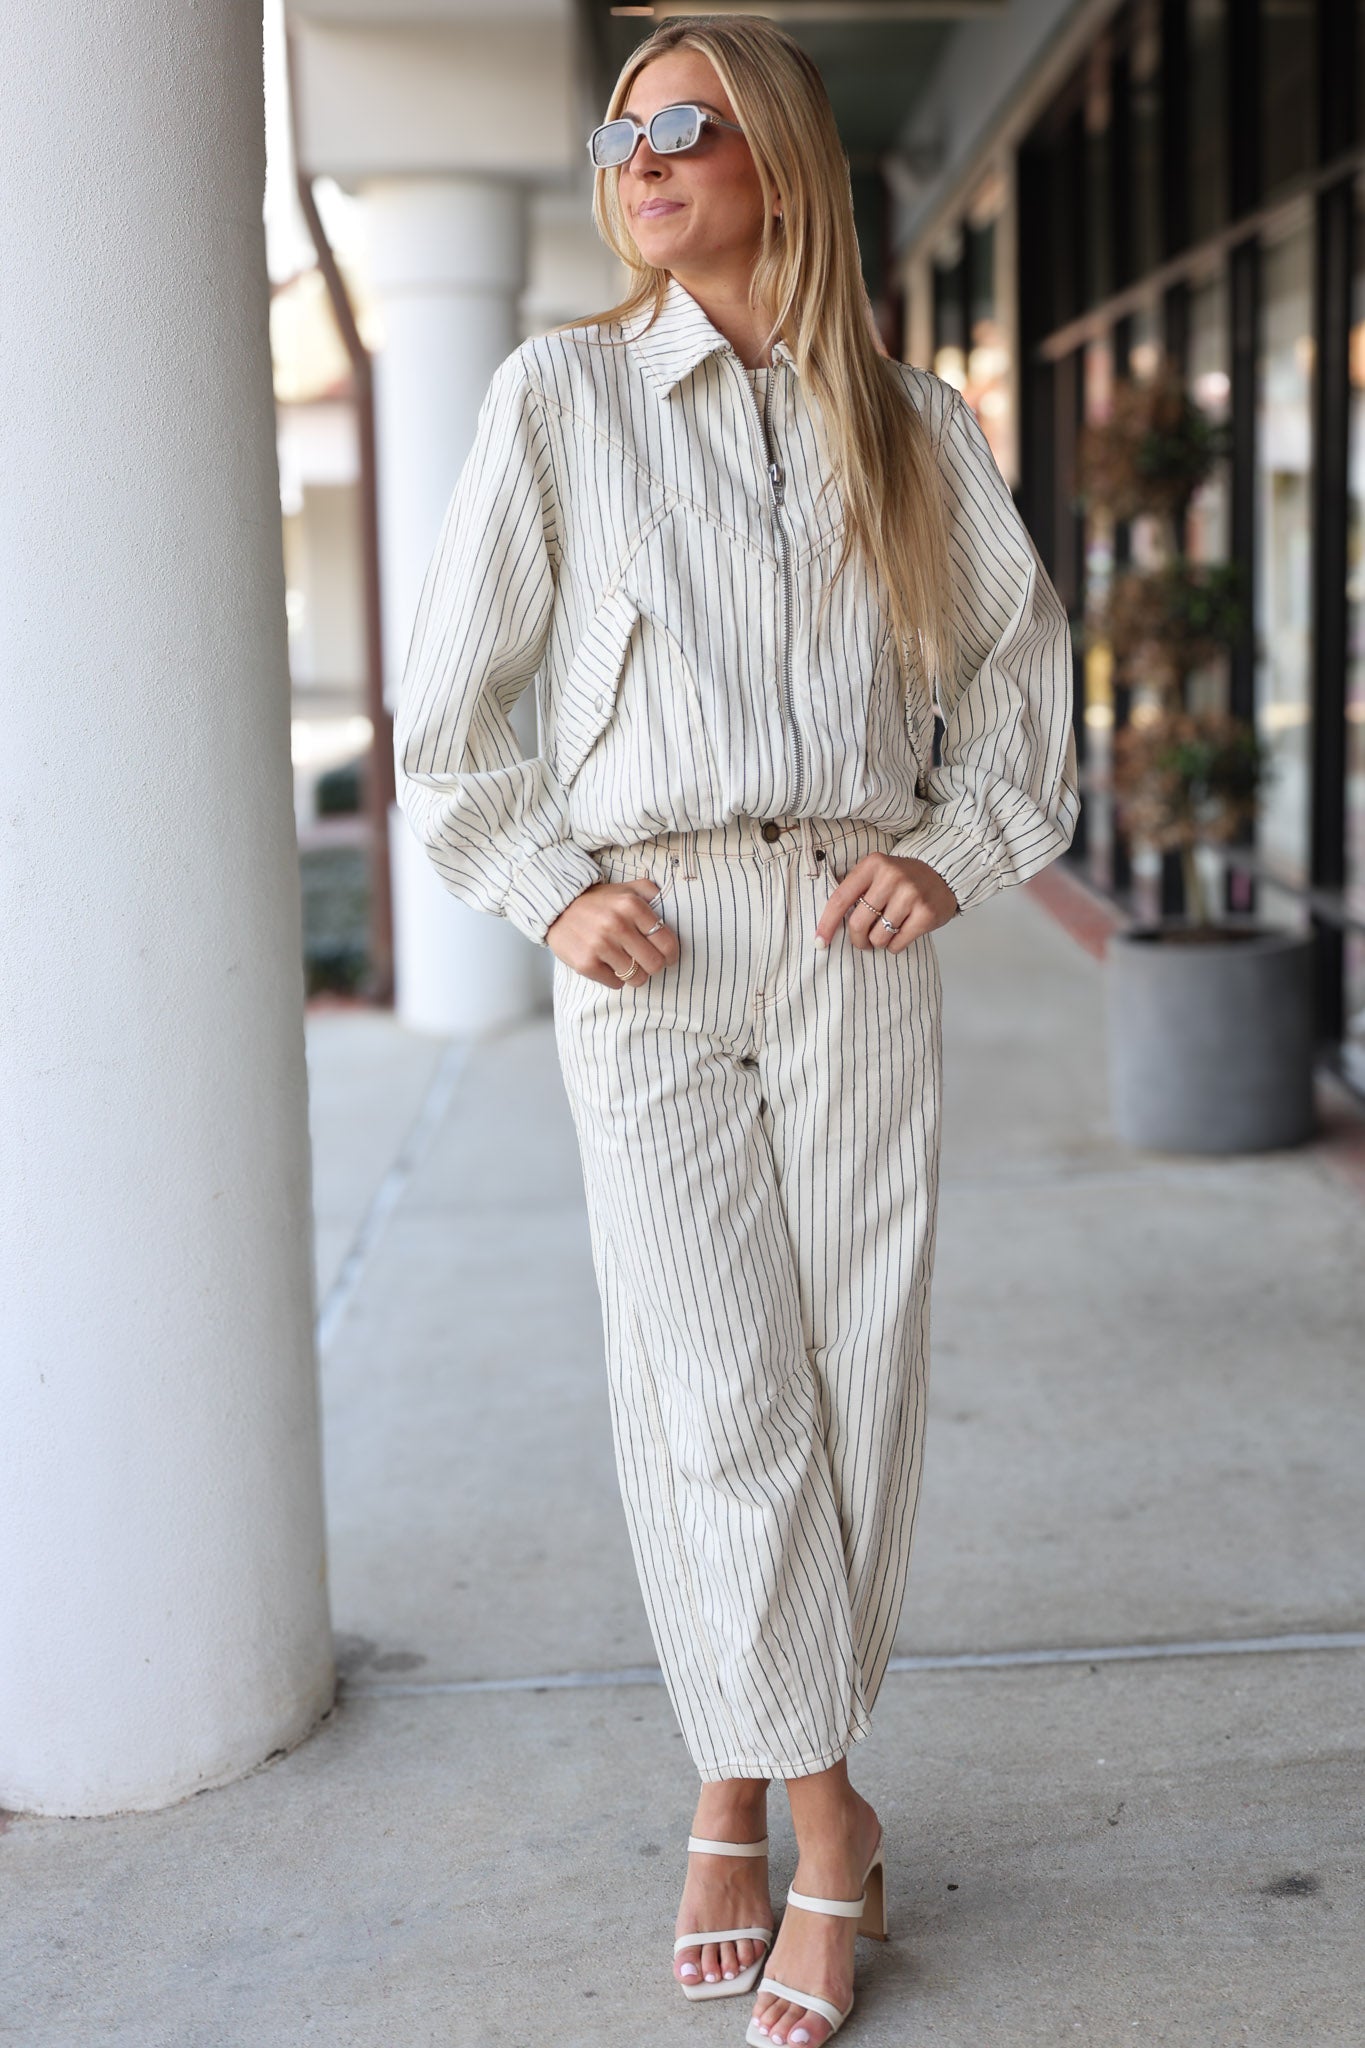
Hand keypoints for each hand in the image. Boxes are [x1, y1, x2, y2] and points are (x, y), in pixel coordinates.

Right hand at [546, 876, 680, 986]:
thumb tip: (673, 909)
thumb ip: (652, 893)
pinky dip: (615, 978)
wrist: (557, 907)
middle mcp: (617, 925)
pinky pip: (615, 984)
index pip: (667, 943)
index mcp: (631, 906)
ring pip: (637, 977)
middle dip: (654, 966)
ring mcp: (600, 945)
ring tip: (627, 963)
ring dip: (635, 974)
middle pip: (655, 964)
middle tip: (646, 961)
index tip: (667, 956)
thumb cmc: (598, 901)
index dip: (671, 954)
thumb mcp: (626, 888)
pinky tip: (608, 965)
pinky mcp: (585, 963)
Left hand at [815, 854, 957, 951]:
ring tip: (886, 933)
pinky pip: (897, 944)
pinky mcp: (926, 913)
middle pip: (858, 923)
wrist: (944, 874)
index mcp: (873, 865)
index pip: (841, 899)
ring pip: (878, 937)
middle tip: (862, 941)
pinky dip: (894, 946)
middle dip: (857, 939)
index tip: (819, 942)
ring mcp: (911, 895)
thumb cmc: (903, 879)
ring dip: (878, 942)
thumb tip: (827, 925)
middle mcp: (891, 877)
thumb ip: (855, 889)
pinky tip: (901, 934)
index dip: (827, 924)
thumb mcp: (877, 872)